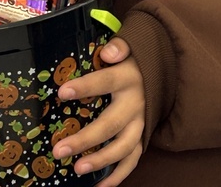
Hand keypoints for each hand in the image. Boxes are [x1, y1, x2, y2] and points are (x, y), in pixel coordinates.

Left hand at [52, 37, 144, 185]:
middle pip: (111, 124)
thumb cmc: (131, 60)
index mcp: (128, 77)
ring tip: (77, 169)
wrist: (161, 71)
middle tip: (59, 150)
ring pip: (123, 146)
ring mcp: (141, 122)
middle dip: (85, 139)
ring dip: (101, 160)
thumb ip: (119, 46)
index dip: (86, 86)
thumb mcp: (129, 47)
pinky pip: (133, 160)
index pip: (106, 81)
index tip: (62, 92)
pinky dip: (118, 175)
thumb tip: (109, 53)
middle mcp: (136, 102)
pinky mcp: (142, 136)